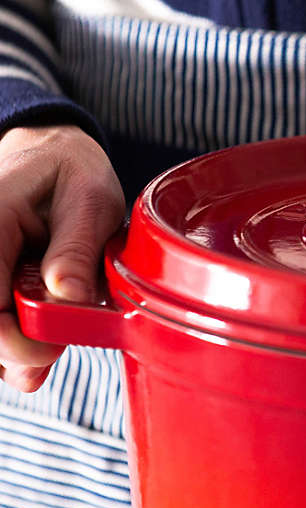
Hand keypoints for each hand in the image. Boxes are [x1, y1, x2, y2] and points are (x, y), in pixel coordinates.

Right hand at [0, 124, 123, 391]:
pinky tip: (40, 341)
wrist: (52, 155)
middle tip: (53, 352)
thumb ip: (76, 250)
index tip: (52, 348)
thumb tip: (70, 296)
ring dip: (15, 350)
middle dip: (16, 350)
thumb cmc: (72, 173)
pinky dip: (17, 339)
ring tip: (48, 347)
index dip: (15, 339)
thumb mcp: (88, 200)